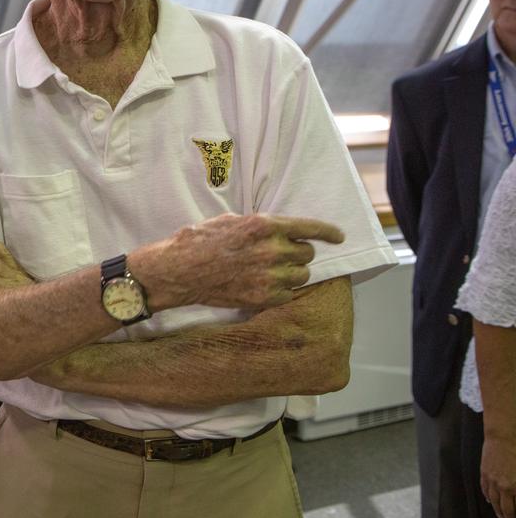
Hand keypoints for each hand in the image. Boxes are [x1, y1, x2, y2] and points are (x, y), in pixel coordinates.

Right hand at [134, 213, 343, 310]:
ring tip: (270, 272)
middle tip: (280, 255)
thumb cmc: (199, 241)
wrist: (179, 270)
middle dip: (297, 253)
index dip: (328, 232)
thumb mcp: (230, 221)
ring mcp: (269, 276)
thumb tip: (279, 230)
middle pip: (306, 253)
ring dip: (291, 273)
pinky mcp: (263, 297)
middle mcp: (272, 250)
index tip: (339, 237)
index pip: (309, 227)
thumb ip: (259, 226)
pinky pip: (288, 295)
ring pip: (301, 275)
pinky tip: (263, 286)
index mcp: (265, 225)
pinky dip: (280, 291)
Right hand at [483, 434, 515, 517]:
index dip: (515, 517)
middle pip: (504, 507)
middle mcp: (501, 486)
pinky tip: (489, 500)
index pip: (514, 508)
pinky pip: (484, 488)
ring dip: (497, 509)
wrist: (501, 437)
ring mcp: (491, 479)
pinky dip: (487, 496)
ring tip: (500, 515)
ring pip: (493, 499)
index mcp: (514, 486)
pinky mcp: (484, 472)